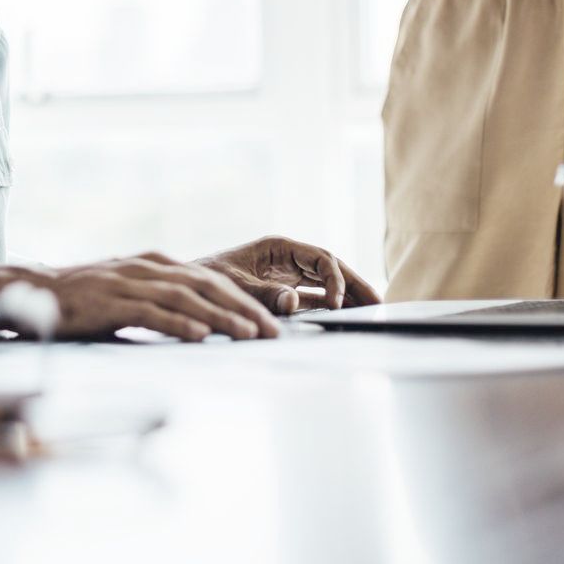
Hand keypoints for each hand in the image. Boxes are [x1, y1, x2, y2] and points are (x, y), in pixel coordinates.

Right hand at [0, 254, 282, 342]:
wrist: (31, 291)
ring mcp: (127, 282)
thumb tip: (202, 324)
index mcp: (153, 263)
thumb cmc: (83, 301)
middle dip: (243, 308)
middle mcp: (145, 267)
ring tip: (246, 335)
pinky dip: (179, 323)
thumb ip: (161, 302)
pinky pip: (151, 312)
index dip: (242, 299)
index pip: (209, 279)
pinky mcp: (109, 302)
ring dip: (219, 317)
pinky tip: (200, 335)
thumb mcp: (128, 294)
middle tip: (272, 332)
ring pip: (185, 297)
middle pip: (205, 284)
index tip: (270, 322)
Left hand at [194, 236, 381, 313]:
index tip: (338, 303)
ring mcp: (286, 273)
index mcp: (278, 247)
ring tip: (371, 310)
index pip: (320, 258)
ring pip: (325, 281)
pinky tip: (344, 316)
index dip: (335, 279)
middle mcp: (286, 257)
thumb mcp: (234, 285)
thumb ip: (264, 294)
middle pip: (330, 267)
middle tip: (379, 302)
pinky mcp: (281, 290)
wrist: (184, 287)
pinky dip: (329, 305)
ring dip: (347, 294)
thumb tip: (294, 301)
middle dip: (354, 283)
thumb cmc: (205, 279)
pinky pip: (313, 295)